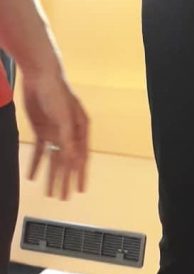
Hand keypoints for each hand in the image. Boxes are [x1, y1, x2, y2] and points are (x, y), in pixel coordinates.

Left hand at [24, 68, 88, 199]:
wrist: (39, 76)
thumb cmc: (57, 93)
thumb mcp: (64, 117)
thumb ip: (68, 139)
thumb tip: (73, 160)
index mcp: (80, 129)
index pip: (81, 157)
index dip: (80, 174)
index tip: (80, 190)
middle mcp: (68, 133)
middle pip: (67, 161)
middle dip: (65, 180)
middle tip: (62, 198)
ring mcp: (54, 132)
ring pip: (53, 159)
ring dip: (51, 175)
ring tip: (49, 193)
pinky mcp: (41, 129)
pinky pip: (40, 151)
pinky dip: (36, 163)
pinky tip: (33, 176)